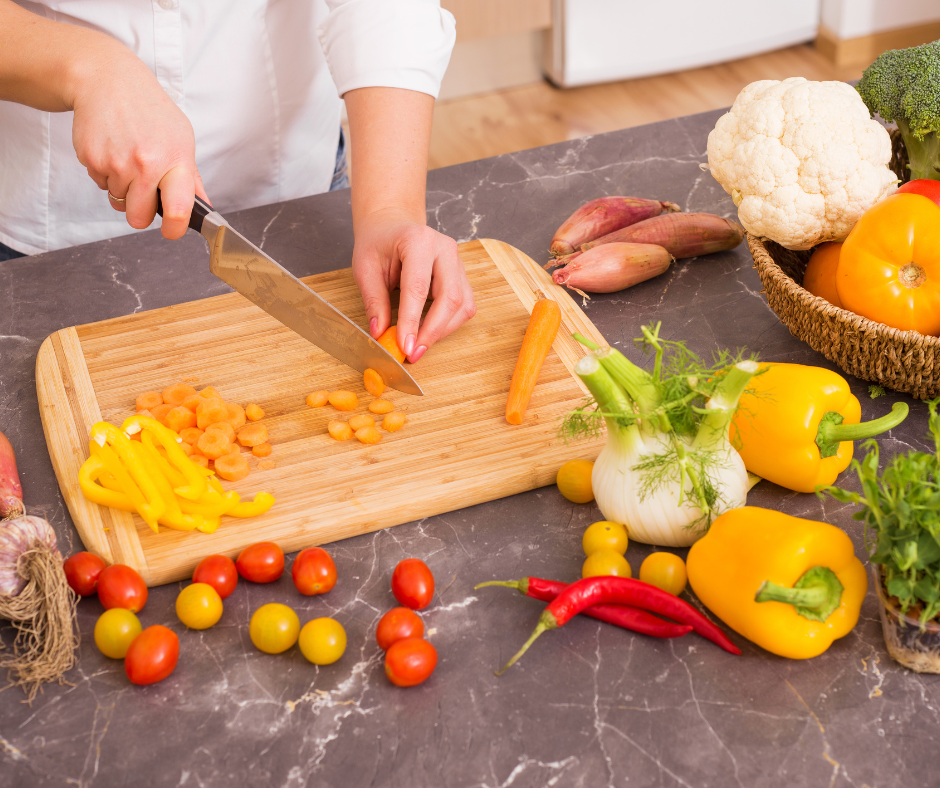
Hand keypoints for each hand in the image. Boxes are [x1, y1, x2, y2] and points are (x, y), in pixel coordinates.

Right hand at [70, 45, 207, 238]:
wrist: (108, 80)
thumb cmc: (150, 110)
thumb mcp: (182, 138)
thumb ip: (191, 178)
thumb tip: (204, 207)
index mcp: (175, 160)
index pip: (178, 209)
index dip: (175, 228)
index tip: (173, 230)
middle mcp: (145, 164)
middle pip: (138, 218)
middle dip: (140, 212)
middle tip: (144, 191)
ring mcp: (116, 163)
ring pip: (118, 201)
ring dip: (122, 188)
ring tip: (127, 157)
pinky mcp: (91, 159)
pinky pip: (100, 184)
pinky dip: (106, 173)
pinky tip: (112, 148)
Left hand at [352, 211, 475, 363]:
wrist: (392, 226)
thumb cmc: (378, 244)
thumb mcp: (365, 268)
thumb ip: (373, 301)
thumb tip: (380, 333)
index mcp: (418, 240)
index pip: (418, 288)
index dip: (412, 321)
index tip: (404, 346)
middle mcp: (445, 249)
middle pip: (450, 298)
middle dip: (432, 331)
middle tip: (414, 352)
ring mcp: (458, 262)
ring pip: (462, 305)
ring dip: (442, 330)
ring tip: (418, 344)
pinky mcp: (462, 276)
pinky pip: (464, 306)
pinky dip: (449, 324)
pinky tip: (429, 330)